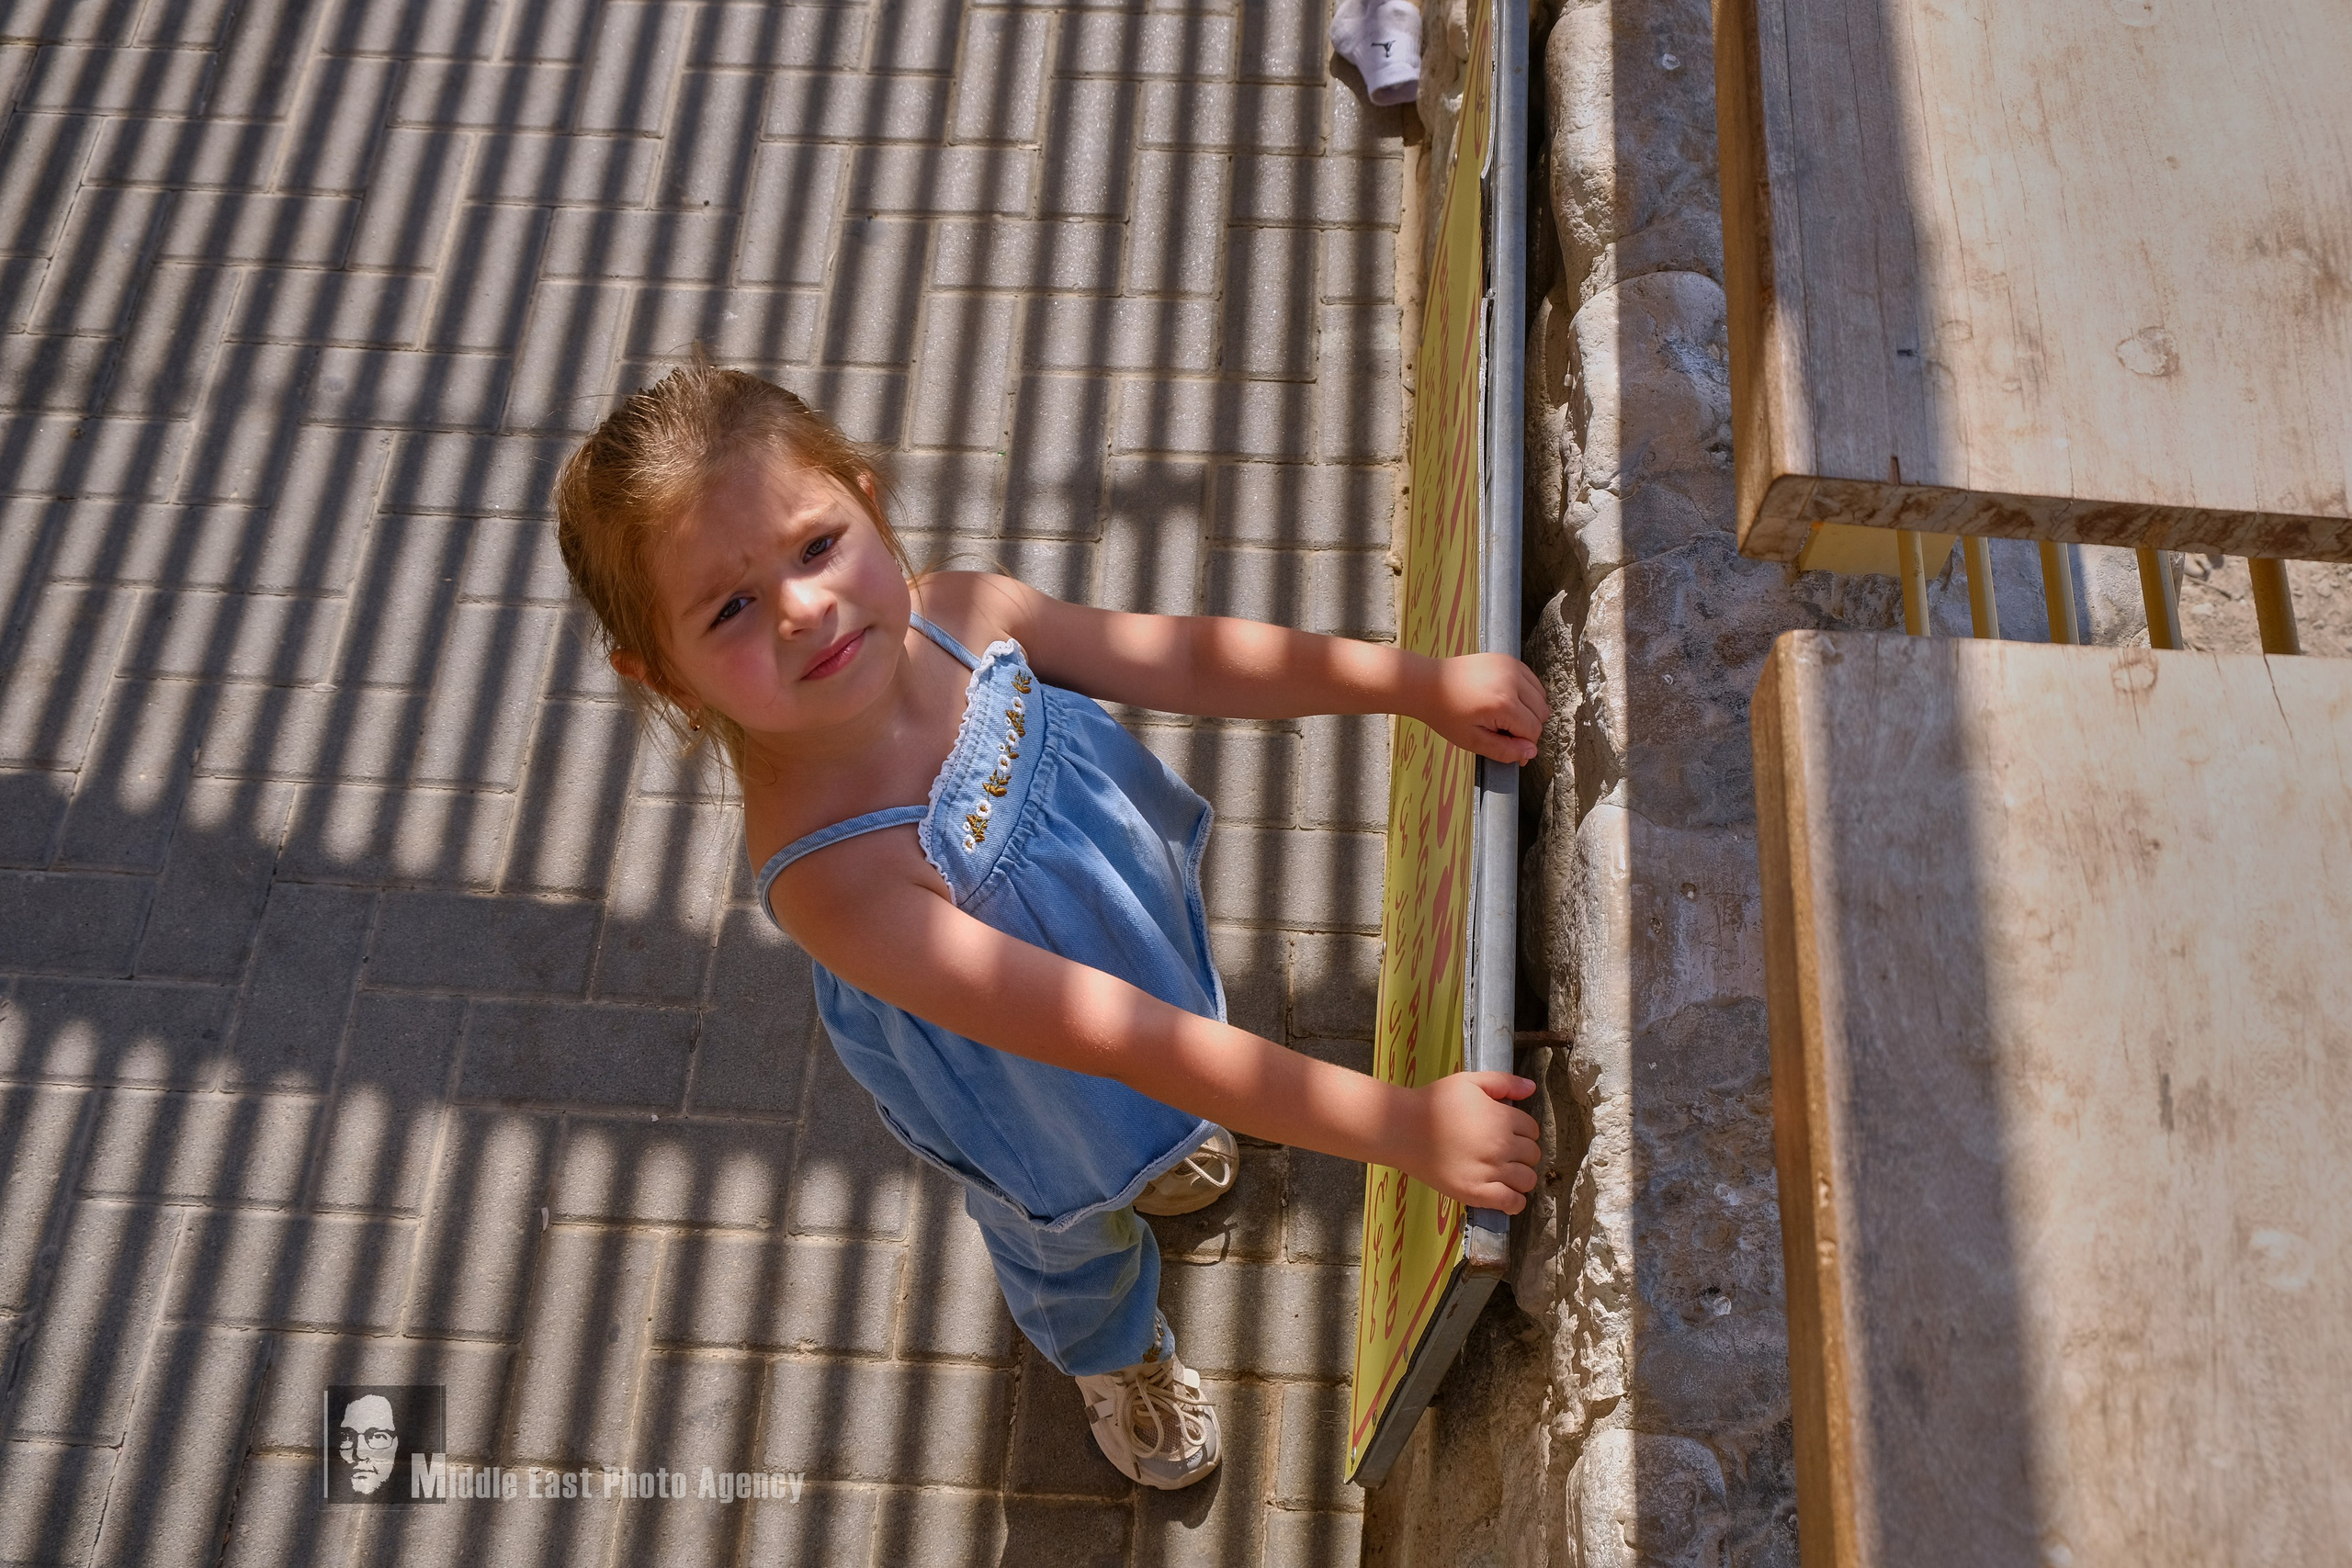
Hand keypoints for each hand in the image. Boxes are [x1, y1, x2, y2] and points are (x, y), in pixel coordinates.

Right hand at [1397, 1072, 1541, 1212]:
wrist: (1402, 1128)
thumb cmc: (1434, 1102)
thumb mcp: (1469, 1081)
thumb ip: (1503, 1082)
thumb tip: (1532, 1088)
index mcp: (1503, 1118)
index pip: (1532, 1130)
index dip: (1522, 1131)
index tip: (1509, 1133)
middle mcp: (1501, 1145)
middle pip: (1533, 1155)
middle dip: (1523, 1153)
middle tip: (1504, 1153)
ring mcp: (1490, 1171)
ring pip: (1527, 1179)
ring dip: (1521, 1177)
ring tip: (1506, 1174)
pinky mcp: (1476, 1192)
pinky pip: (1511, 1202)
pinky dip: (1515, 1201)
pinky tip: (1507, 1195)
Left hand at [1420, 653, 1550, 763]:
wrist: (1428, 684)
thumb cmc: (1445, 713)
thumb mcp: (1473, 740)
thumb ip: (1504, 750)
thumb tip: (1530, 753)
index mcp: (1504, 704)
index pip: (1533, 731)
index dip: (1523, 744)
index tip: (1510, 748)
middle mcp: (1512, 681)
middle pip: (1541, 713)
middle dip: (1527, 727)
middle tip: (1502, 730)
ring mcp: (1511, 667)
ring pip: (1540, 697)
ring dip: (1529, 710)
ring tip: (1503, 715)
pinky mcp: (1508, 659)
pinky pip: (1532, 681)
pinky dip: (1526, 693)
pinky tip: (1506, 700)